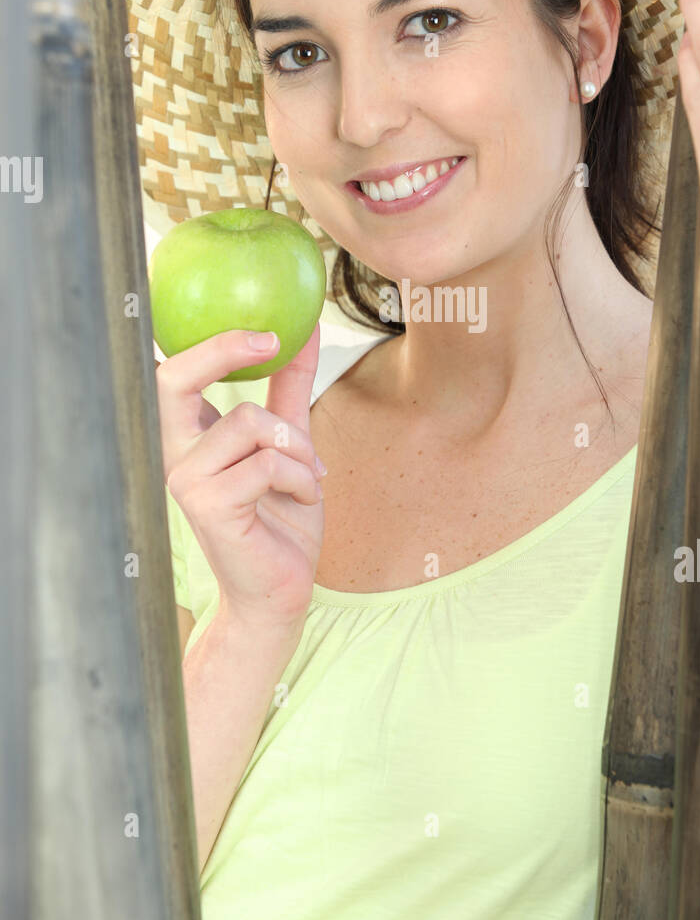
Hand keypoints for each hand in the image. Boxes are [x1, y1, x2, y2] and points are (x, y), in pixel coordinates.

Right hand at [157, 324, 324, 630]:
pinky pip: (268, 463)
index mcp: (187, 438)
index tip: (269, 331)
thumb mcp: (289, 444)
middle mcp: (174, 455)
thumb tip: (305, 331)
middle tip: (273, 341)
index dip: (210, 342)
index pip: (171, 373)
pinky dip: (302, 476)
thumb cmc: (280, 521)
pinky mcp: (207, 506)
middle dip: (223, 350)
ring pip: (250, 421)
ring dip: (298, 446)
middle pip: (174, 379)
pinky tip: (303, 496)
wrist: (280, 589)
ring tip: (309, 476)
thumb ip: (289, 390)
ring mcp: (186, 481)